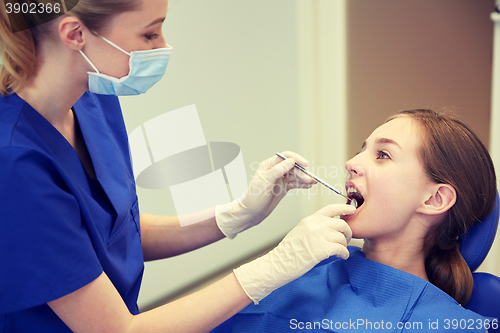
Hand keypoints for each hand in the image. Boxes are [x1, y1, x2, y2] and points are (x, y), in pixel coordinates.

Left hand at [215, 151, 315, 238]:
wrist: (252, 212)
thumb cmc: (254, 196)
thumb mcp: (265, 181)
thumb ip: (278, 170)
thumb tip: (291, 161)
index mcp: (269, 165)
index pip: (285, 157)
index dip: (296, 159)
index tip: (305, 164)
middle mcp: (275, 171)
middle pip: (293, 167)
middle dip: (302, 173)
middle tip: (309, 179)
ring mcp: (280, 180)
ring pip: (295, 176)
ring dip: (304, 179)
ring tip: (312, 183)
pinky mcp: (283, 188)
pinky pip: (295, 184)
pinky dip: (302, 185)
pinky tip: (308, 186)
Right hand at [233, 204, 355, 303]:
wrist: (278, 264)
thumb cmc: (288, 251)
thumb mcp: (300, 231)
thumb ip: (314, 227)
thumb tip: (330, 229)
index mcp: (310, 219)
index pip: (331, 208)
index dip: (344, 208)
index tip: (352, 210)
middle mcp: (314, 225)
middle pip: (342, 224)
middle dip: (347, 233)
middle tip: (345, 241)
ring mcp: (318, 236)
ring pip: (342, 237)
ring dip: (344, 245)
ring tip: (340, 251)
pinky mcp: (321, 249)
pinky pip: (341, 249)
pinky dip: (344, 254)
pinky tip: (341, 257)